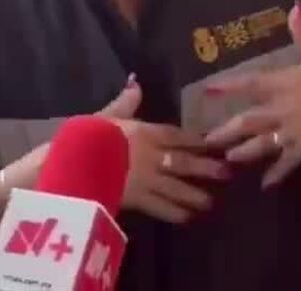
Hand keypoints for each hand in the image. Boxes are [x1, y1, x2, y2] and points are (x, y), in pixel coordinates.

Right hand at [99, 77, 229, 223]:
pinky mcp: (138, 201)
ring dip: (194, 194)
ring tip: (210, 202)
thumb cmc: (85, 137)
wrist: (74, 165)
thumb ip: (123, 103)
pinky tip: (187, 217)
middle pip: (182, 161)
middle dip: (204, 167)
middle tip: (226, 173)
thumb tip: (136, 82)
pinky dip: (175, 213)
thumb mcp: (103, 115)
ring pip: (176, 187)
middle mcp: (151, 155)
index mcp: (144, 132)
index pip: (175, 135)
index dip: (193, 140)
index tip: (211, 144)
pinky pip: (161, 208)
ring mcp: (146, 179)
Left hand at [204, 1, 300, 186]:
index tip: (207, 91)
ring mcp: (293, 131)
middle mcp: (283, 109)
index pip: (250, 84)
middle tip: (207, 140)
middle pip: (249, 121)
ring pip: (262, 144)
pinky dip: (277, 173)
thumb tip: (295, 6)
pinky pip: (288, 162)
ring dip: (244, 151)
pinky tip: (265, 184)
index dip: (228, 86)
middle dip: (226, 131)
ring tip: (228, 158)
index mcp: (284, 84)